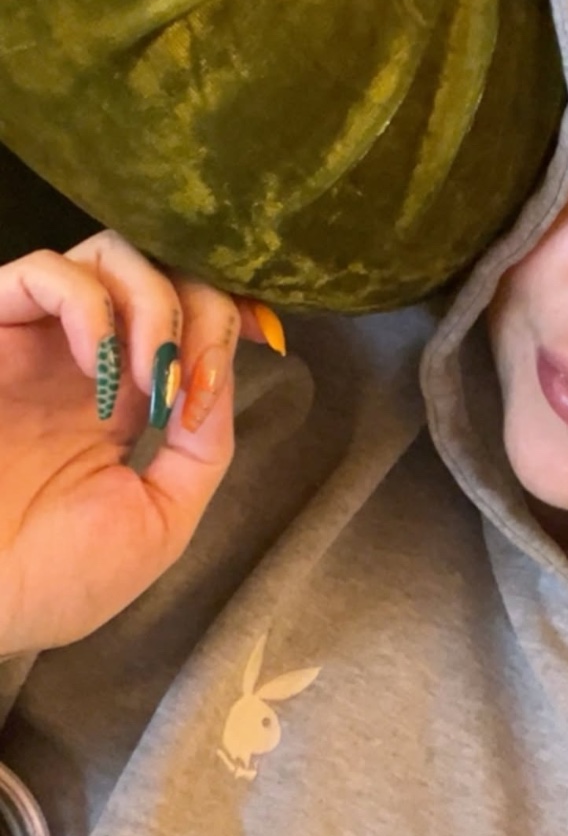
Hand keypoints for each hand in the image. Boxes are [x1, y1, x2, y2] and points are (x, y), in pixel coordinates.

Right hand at [0, 231, 280, 654]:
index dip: (229, 313)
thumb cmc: (49, 582)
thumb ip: (201, 452)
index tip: (264, 338)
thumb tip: (219, 377)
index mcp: (121, 399)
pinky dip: (93, 306)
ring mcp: (35, 340)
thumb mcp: (158, 524)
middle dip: (201, 306)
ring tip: (152, 380)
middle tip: (193, 376)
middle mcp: (80, 357)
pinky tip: (100, 369)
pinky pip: (45, 270)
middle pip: (159, 269)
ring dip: (155, 305)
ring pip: (110, 253)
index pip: (187, 317)